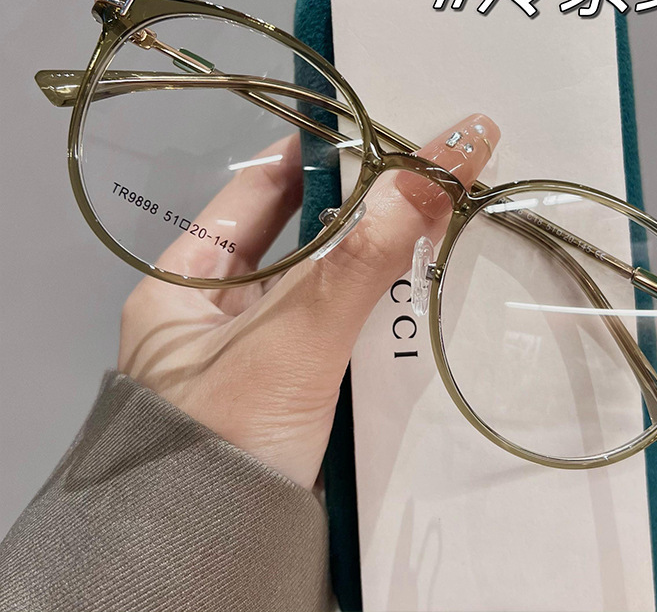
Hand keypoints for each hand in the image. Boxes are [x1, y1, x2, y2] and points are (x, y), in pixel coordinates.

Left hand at [118, 114, 499, 489]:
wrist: (213, 571)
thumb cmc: (223, 445)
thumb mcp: (292, 343)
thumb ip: (360, 260)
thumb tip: (432, 165)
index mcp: (182, 287)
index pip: (252, 195)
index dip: (311, 159)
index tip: (369, 130)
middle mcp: (216, 316)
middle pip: (296, 239)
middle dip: (357, 209)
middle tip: (418, 170)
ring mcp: (258, 356)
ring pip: (325, 286)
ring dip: (374, 260)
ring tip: (433, 213)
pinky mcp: (295, 393)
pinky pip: (341, 332)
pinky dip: (377, 310)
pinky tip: (418, 285)